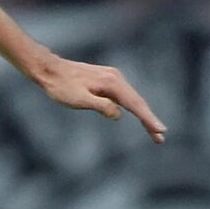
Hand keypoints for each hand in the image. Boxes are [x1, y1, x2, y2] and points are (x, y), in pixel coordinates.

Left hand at [34, 56, 167, 142]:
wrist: (49, 69)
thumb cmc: (60, 86)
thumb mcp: (79, 100)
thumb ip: (100, 106)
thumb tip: (119, 114)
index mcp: (112, 83)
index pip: (135, 104)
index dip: (148, 119)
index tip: (160, 130)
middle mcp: (116, 78)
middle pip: (137, 102)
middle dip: (149, 120)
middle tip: (160, 138)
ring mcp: (112, 77)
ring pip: (132, 99)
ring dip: (143, 115)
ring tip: (153, 131)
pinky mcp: (107, 80)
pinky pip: (124, 96)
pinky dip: (132, 107)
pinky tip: (137, 115)